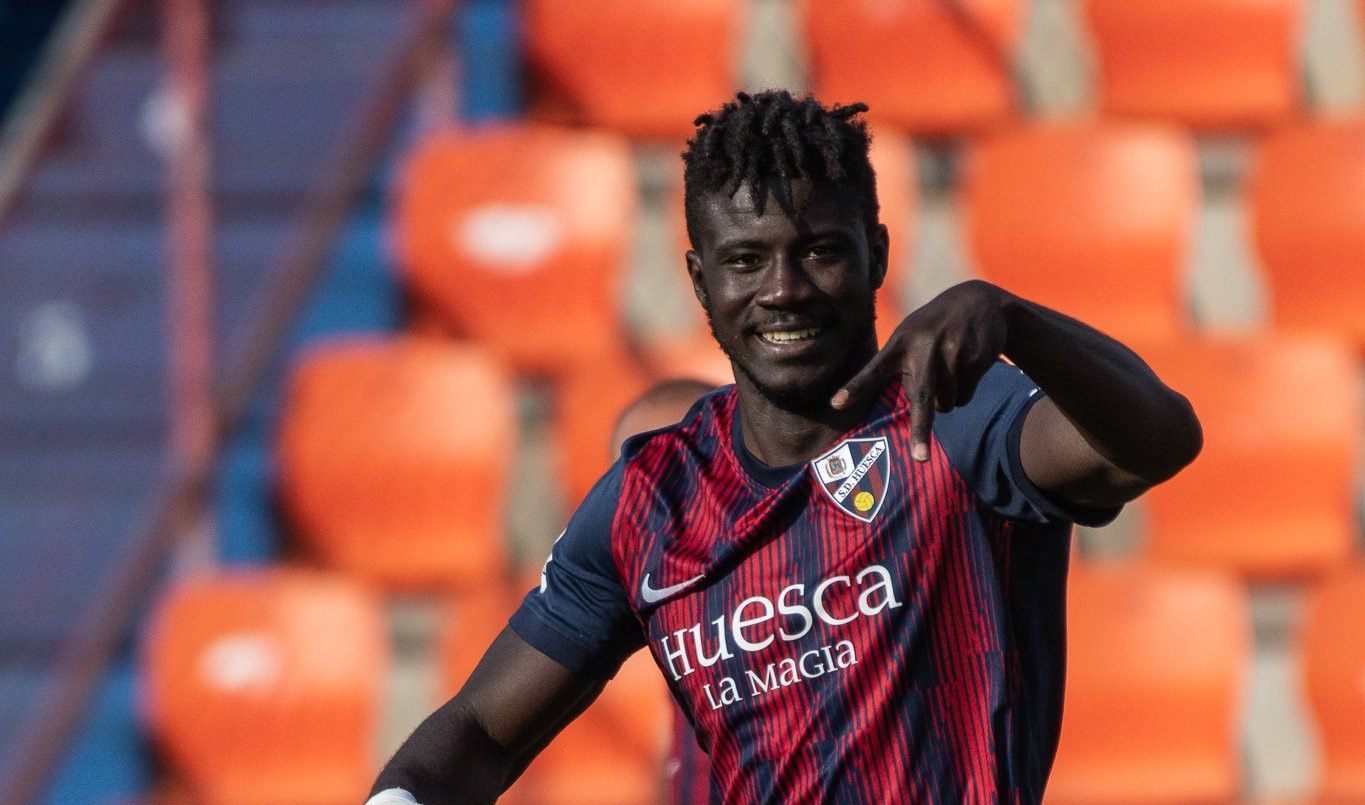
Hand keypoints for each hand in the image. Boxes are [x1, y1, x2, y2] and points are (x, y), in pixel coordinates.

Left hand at [831, 280, 1011, 460]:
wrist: (981, 302)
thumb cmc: (934, 326)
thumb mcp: (912, 333)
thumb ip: (900, 363)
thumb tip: (906, 405)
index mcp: (900, 343)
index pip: (872, 370)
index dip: (854, 388)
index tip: (835, 404)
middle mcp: (924, 348)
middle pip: (920, 399)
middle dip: (920, 431)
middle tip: (919, 457)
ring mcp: (951, 353)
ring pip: (945, 404)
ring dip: (946, 397)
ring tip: (949, 368)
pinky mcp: (974, 359)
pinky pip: (964, 397)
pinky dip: (964, 391)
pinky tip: (967, 365)